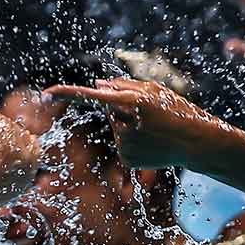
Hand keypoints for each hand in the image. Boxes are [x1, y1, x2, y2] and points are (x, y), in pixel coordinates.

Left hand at [45, 78, 241, 169]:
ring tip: (154, 128)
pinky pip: (121, 143)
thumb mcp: (154, 91)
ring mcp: (125, 144)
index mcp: (133, 102)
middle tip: (152, 113)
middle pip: (109, 109)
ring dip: (130, 124)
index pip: (92, 96)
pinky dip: (133, 140)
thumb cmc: (177, 111)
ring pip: (116, 127)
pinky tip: (151, 142)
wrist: (197, 143)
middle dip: (123, 107)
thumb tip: (97, 86)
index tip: (46, 93)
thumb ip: (124, 86)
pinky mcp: (127, 158)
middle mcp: (126, 124)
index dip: (67, 94)